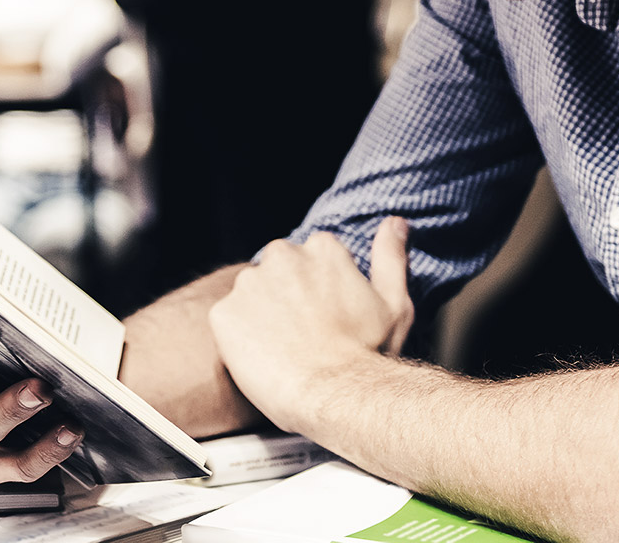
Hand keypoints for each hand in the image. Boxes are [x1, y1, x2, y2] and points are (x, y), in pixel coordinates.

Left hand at [207, 217, 413, 433]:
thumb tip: (394, 223)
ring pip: (251, 295)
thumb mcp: (394, 302)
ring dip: (262, 315)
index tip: (327, 317)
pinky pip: (227, 321)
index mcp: (322, 248)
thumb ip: (390, 256)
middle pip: (278, 272)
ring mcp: (249, 283)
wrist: (335, 396)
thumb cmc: (369, 355)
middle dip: (288, 297)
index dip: (320, 292)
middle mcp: (281, 255)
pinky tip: (263, 358)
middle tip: (305, 335)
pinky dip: (239, 337)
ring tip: (284, 349)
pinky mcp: (223, 313)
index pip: (312, 260)